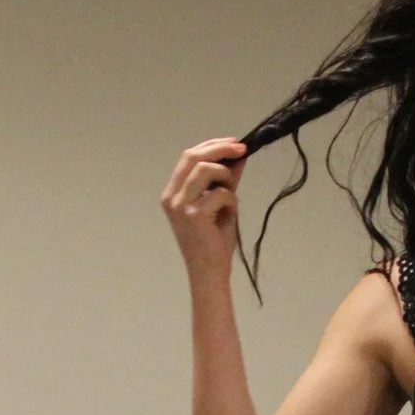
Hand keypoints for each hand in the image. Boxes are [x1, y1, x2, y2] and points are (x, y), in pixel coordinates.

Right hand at [160, 138, 249, 273]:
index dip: (211, 145)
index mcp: (172, 193)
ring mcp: (180, 206)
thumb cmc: (212, 241)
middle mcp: (171, 197)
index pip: (188, 156)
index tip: (233, 143)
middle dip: (220, 148)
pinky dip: (231, 200)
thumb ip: (225, 180)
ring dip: (226, 177)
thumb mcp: (219, 203)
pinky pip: (221, 193)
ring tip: (232, 194)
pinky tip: (229, 214)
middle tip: (243, 147)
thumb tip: (238, 156)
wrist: (209, 271)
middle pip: (193, 156)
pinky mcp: (194, 215)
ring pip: (206, 169)